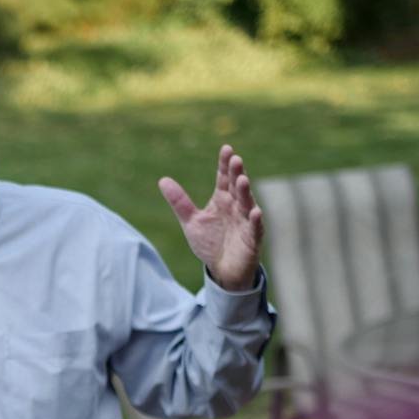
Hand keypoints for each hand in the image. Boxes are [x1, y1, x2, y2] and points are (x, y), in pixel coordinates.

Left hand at [159, 144, 263, 291]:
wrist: (222, 270)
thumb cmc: (210, 243)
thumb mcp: (191, 222)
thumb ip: (180, 202)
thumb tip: (162, 180)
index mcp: (222, 199)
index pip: (224, 178)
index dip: (224, 164)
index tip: (226, 148)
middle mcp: (236, 206)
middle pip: (237, 187)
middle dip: (236, 173)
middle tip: (235, 159)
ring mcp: (246, 222)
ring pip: (247, 204)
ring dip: (246, 192)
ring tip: (243, 180)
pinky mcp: (252, 239)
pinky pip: (255, 228)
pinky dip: (256, 221)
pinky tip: (255, 212)